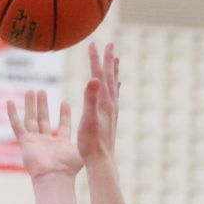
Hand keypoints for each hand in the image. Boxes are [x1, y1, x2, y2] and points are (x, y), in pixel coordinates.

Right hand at [8, 91, 82, 179]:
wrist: (54, 177)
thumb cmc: (69, 167)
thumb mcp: (82, 146)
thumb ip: (88, 133)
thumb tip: (105, 120)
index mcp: (62, 146)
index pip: (63, 127)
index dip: (64, 115)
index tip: (65, 102)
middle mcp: (47, 144)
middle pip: (43, 120)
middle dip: (43, 106)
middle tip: (42, 91)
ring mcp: (35, 143)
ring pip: (31, 120)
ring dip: (30, 106)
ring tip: (30, 90)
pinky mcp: (25, 143)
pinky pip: (17, 126)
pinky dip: (12, 114)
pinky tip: (9, 101)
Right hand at [77, 42, 118, 164]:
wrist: (102, 161)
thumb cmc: (91, 142)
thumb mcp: (88, 119)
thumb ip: (91, 98)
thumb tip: (95, 78)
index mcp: (104, 101)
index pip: (99, 75)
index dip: (96, 59)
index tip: (93, 43)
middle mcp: (110, 104)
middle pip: (109, 77)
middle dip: (107, 60)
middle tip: (109, 44)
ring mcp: (112, 111)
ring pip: (113, 85)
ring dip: (113, 71)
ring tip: (115, 60)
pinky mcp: (111, 118)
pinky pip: (114, 97)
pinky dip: (114, 87)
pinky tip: (116, 87)